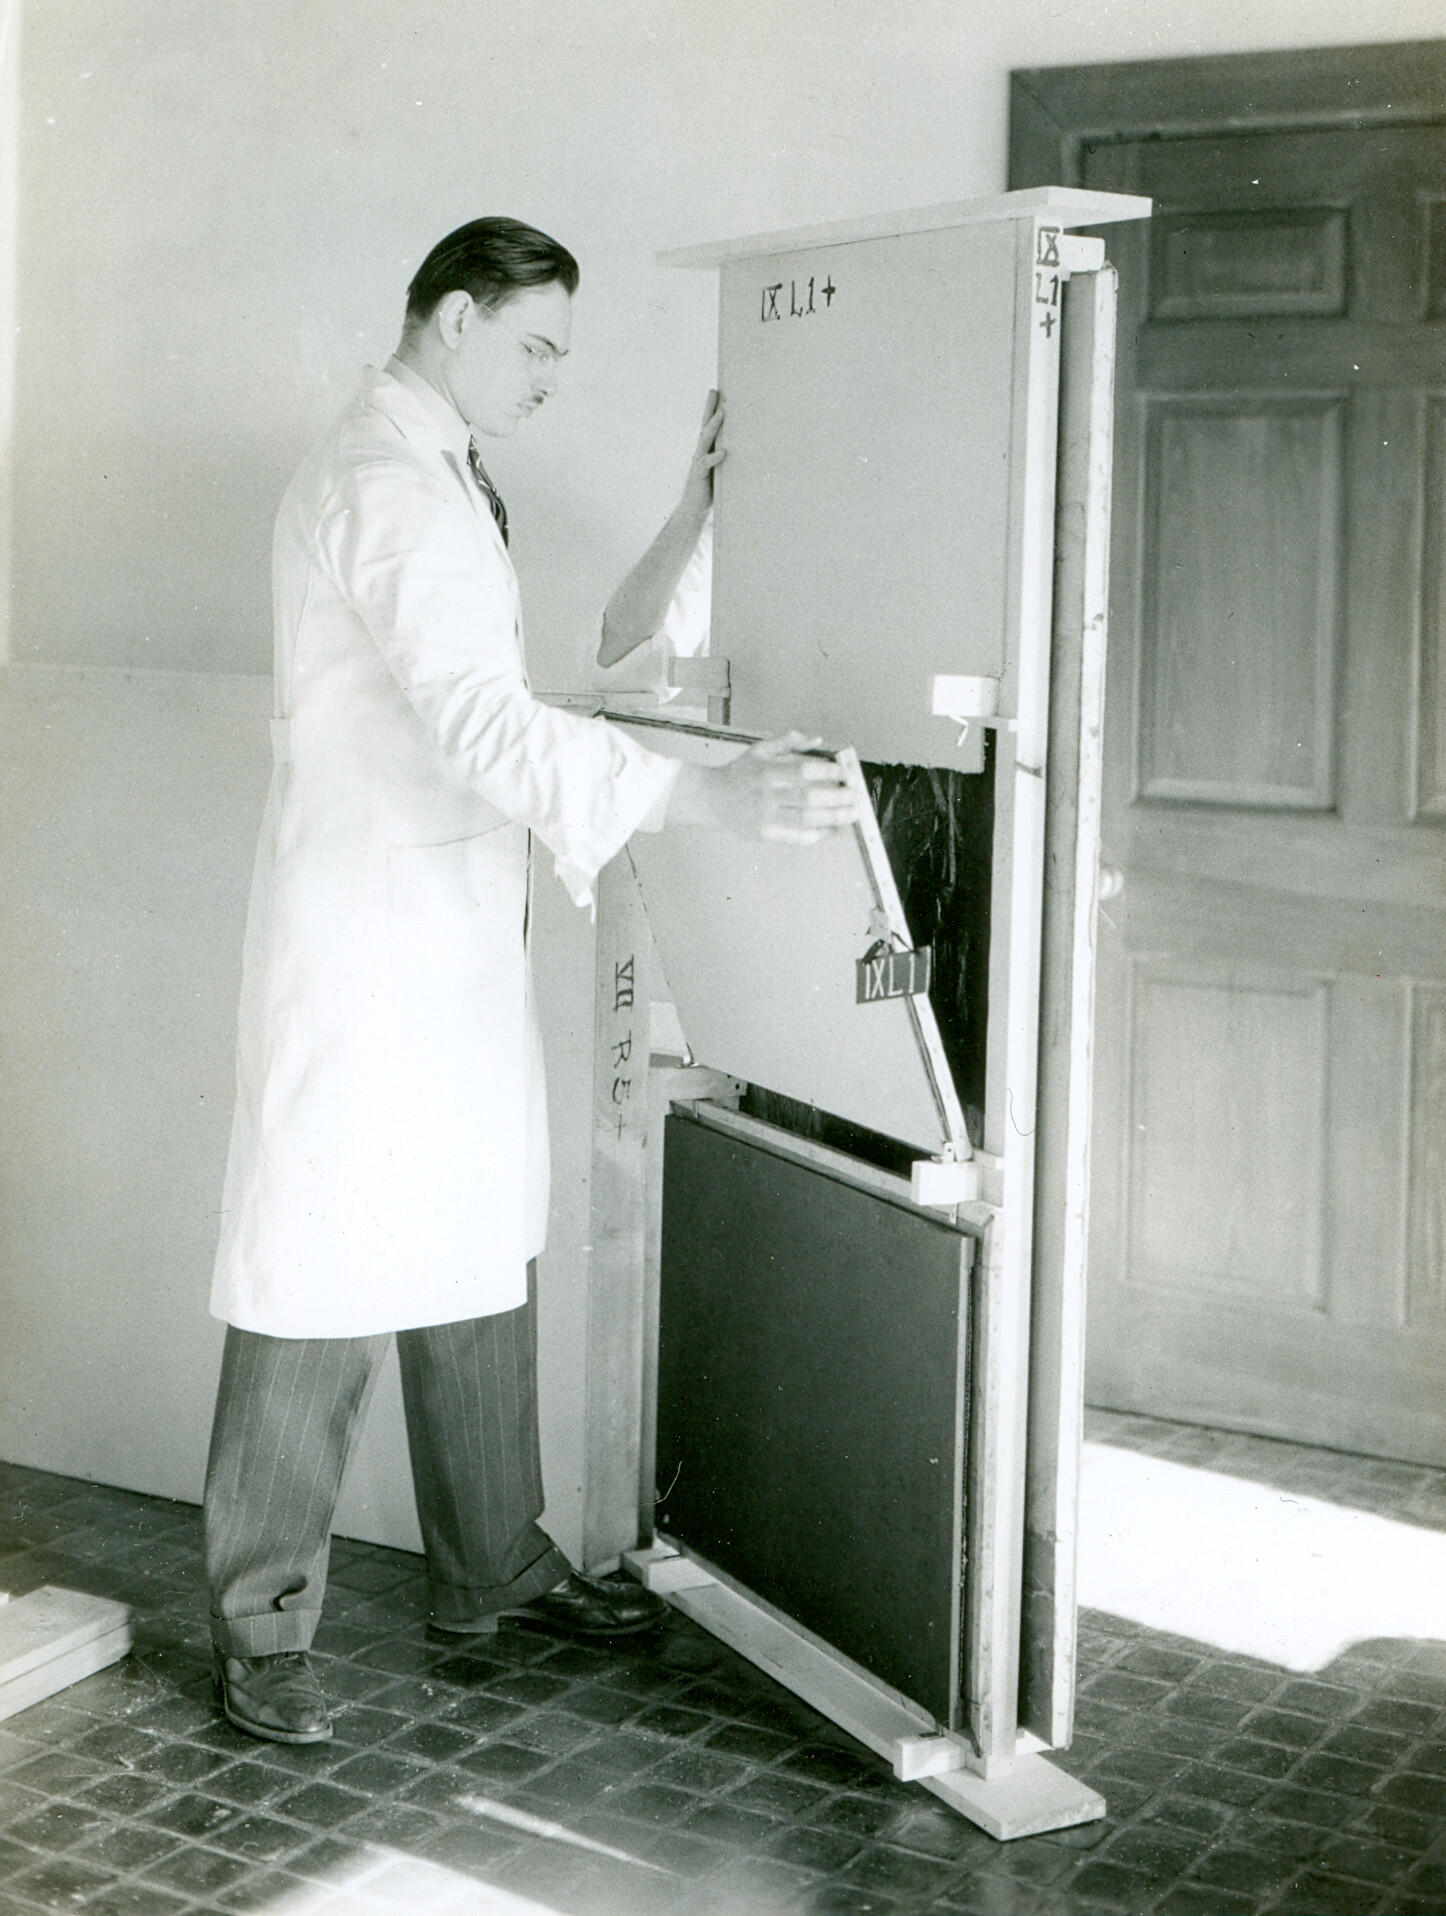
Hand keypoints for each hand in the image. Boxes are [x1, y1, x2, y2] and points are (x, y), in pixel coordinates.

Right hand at [671, 733, 863, 844]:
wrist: (711, 799)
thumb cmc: (739, 773)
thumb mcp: (760, 749)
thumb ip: (788, 742)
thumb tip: (817, 739)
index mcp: (768, 769)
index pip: (804, 770)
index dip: (828, 772)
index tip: (846, 773)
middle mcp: (767, 793)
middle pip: (809, 797)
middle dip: (838, 797)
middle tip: (857, 796)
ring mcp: (765, 815)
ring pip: (806, 818)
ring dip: (834, 818)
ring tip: (852, 814)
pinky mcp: (764, 833)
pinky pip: (795, 836)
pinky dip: (815, 834)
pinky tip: (831, 830)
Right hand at [677, 390, 724, 526]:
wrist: (694, 510)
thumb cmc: (710, 490)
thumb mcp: (722, 471)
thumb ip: (728, 459)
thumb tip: (746, 449)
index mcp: (706, 450)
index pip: (709, 426)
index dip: (712, 409)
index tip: (717, 392)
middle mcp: (701, 453)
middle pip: (705, 426)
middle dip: (709, 408)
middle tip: (714, 391)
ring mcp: (699, 463)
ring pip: (705, 440)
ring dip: (714, 426)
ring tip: (722, 412)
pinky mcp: (700, 476)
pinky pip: (707, 464)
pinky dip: (715, 457)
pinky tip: (723, 452)